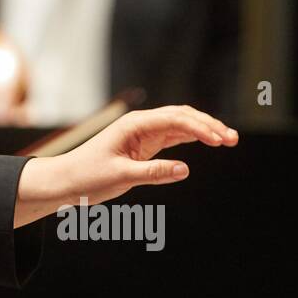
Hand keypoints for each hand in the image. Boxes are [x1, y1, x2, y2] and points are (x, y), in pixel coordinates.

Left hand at [14, 105, 237, 227]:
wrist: (66, 180)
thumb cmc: (88, 176)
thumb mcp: (122, 177)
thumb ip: (154, 173)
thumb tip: (186, 169)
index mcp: (134, 125)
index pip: (175, 119)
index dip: (201, 128)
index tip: (220, 141)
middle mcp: (140, 124)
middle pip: (182, 116)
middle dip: (208, 125)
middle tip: (232, 139)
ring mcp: (143, 133)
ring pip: (180, 124)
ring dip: (204, 130)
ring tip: (228, 140)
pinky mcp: (144, 145)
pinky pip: (173, 136)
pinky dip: (193, 137)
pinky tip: (209, 141)